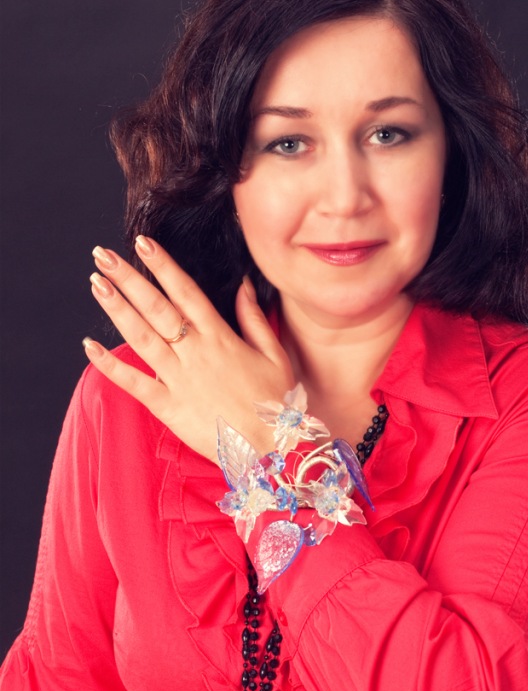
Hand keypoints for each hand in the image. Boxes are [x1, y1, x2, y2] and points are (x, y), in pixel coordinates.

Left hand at [83, 237, 294, 463]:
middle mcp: (196, 352)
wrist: (272, 447)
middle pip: (156, 308)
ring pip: (141, 337)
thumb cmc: (276, 402)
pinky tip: (88, 347)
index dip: (163, 265)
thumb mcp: (274, 354)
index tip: (143, 243)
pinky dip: (110, 366)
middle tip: (103, 256)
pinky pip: (134, 383)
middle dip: (128, 279)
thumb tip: (245, 285)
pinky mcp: (168, 406)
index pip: (186, 291)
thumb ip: (254, 318)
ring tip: (96, 285)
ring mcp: (179, 379)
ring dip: (117, 309)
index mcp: (221, 336)